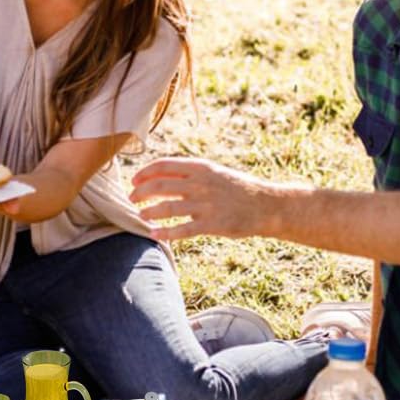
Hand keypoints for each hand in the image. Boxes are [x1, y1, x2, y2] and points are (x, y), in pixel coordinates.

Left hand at [130, 157, 269, 240]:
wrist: (267, 205)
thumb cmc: (238, 189)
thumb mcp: (215, 173)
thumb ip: (191, 174)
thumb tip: (161, 175)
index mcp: (201, 168)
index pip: (163, 165)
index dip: (144, 173)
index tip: (134, 180)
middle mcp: (201, 184)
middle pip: (160, 186)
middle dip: (141, 193)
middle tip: (132, 199)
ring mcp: (206, 205)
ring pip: (167, 208)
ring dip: (149, 212)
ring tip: (141, 216)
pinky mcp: (212, 225)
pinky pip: (182, 230)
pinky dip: (165, 232)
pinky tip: (155, 234)